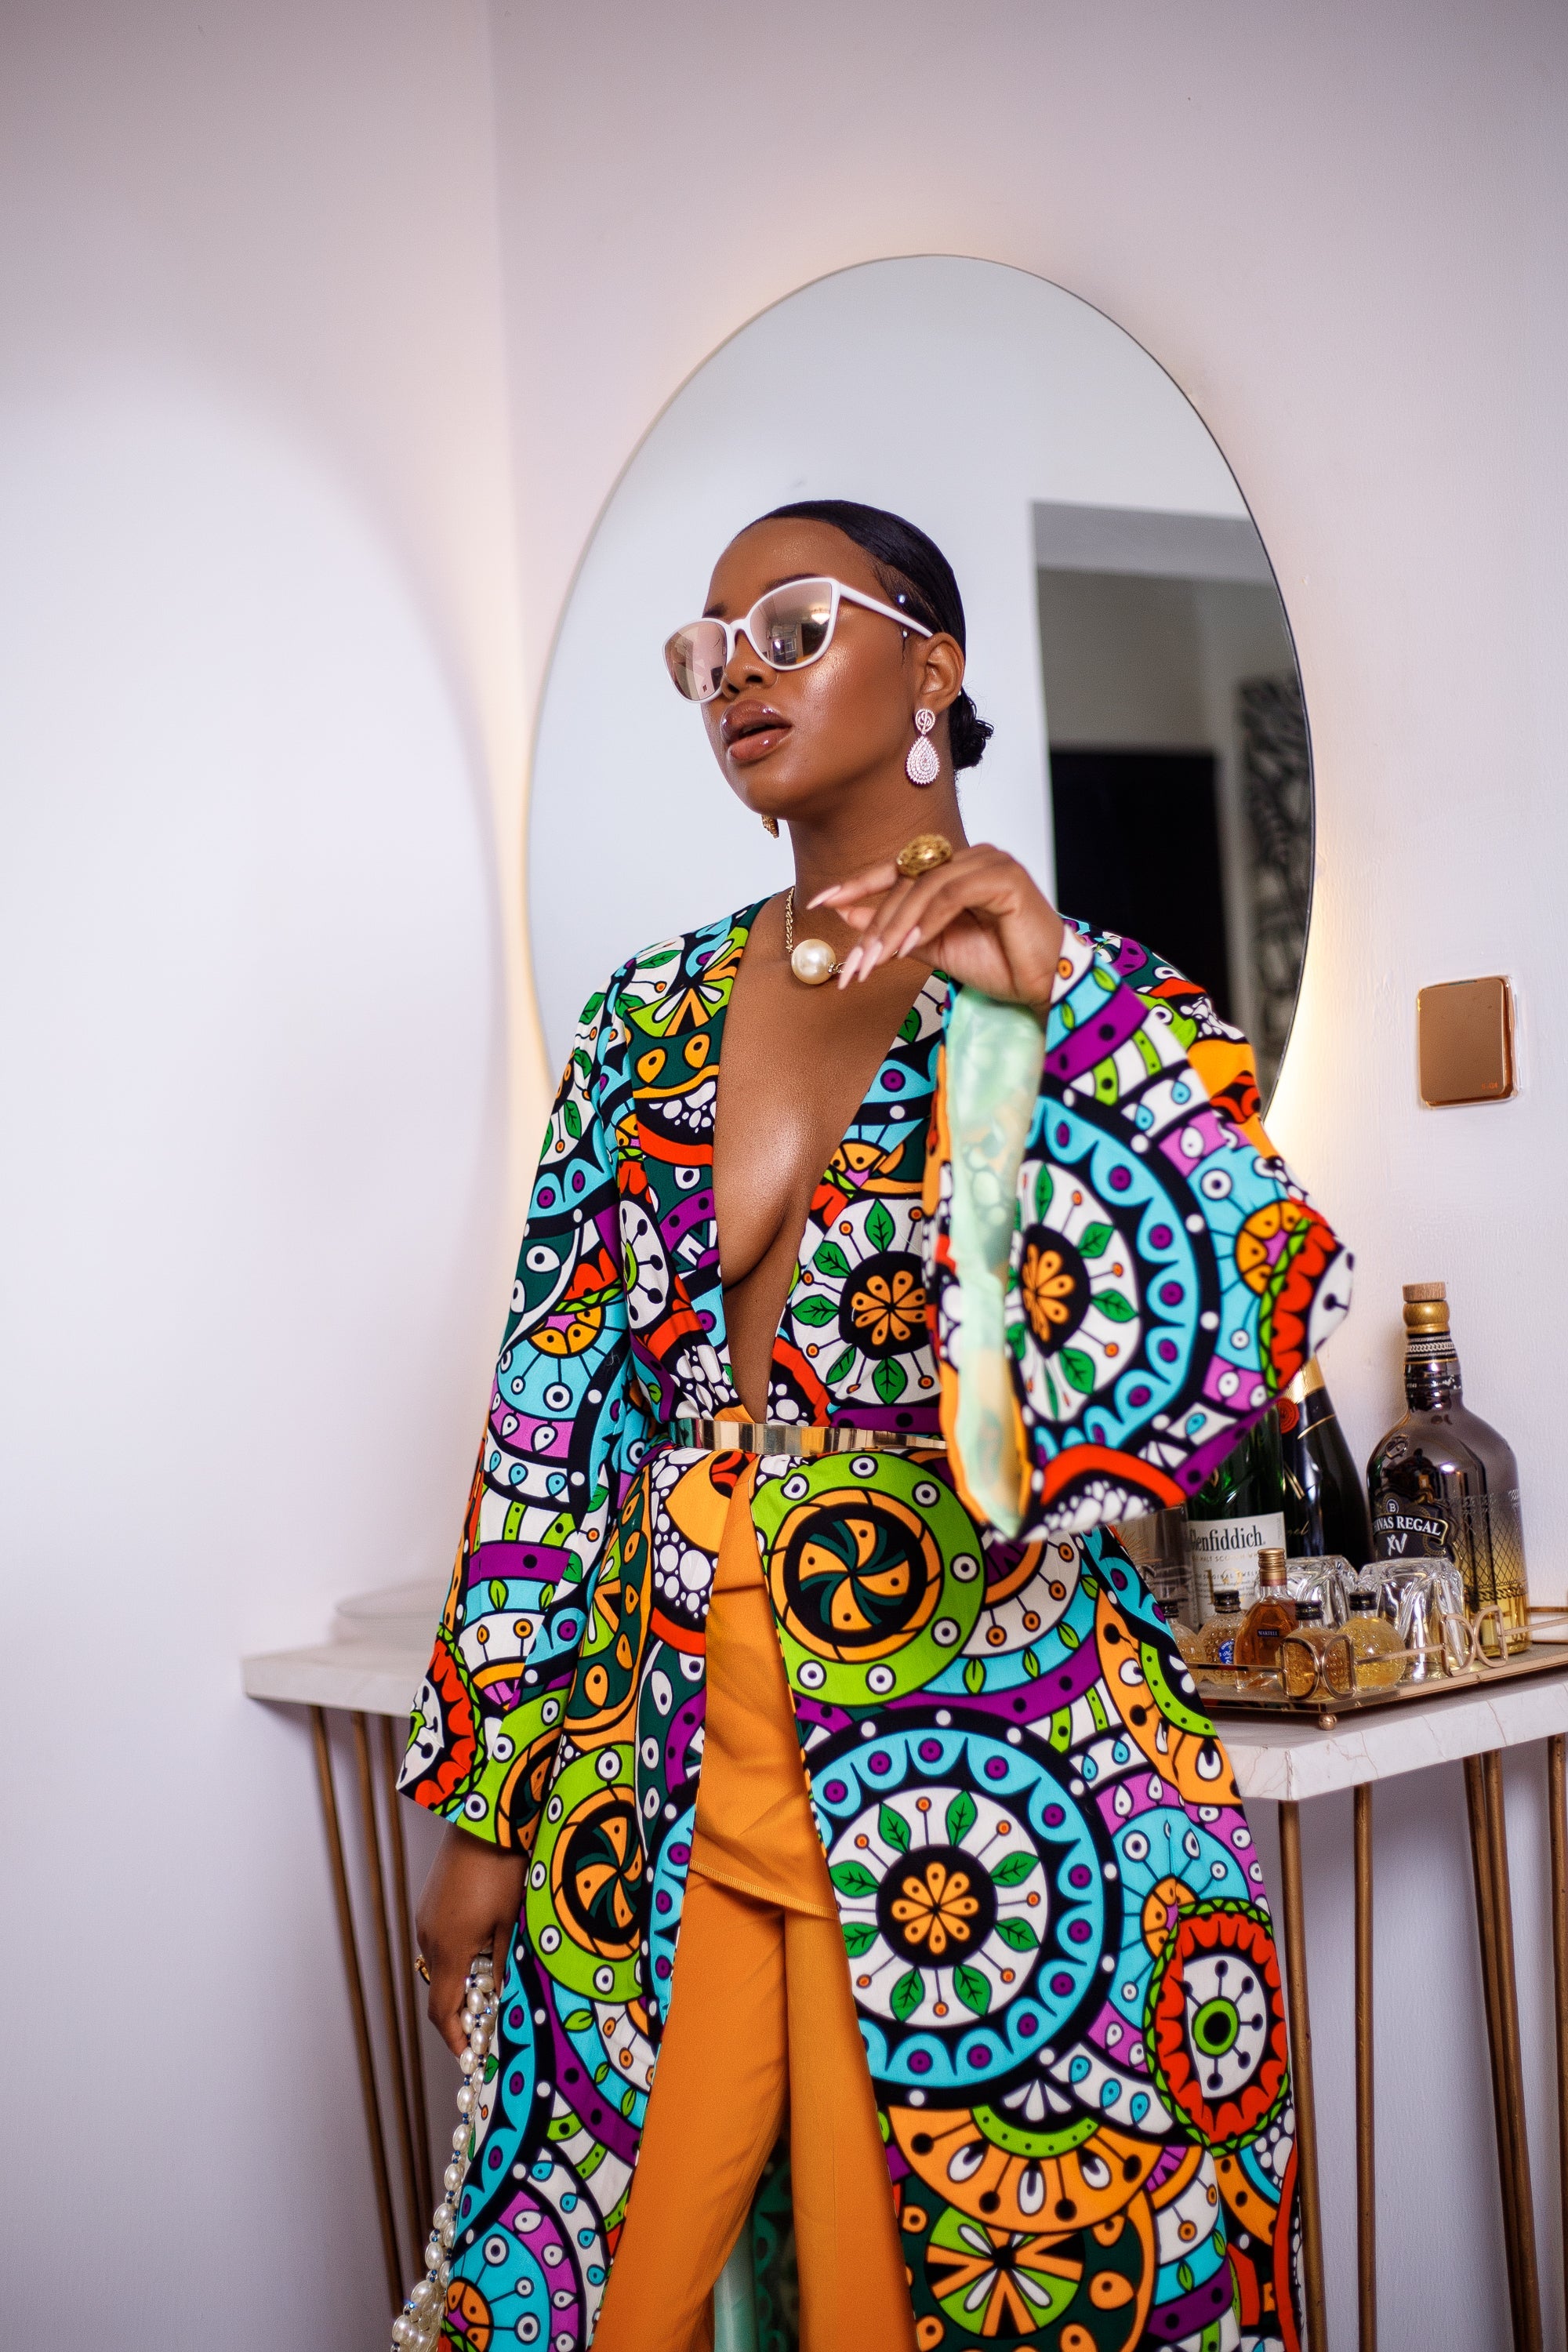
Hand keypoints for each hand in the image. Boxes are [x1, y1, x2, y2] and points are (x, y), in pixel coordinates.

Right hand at [415, 1824, 526, 2057]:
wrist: (484, 1817)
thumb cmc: (504, 1867)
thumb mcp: (512, 1921)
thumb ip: (503, 1966)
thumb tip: (502, 2001)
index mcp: (449, 1948)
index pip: (442, 2011)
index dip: (456, 2039)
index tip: (471, 2058)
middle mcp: (429, 1936)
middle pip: (440, 1990)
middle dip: (463, 2011)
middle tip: (491, 2023)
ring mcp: (426, 1916)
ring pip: (441, 1964)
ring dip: (462, 1980)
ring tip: (494, 1983)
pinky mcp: (430, 1901)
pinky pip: (440, 1940)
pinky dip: (457, 1955)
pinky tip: (484, 1945)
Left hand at [810, 843, 1065, 1015]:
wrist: (1042, 987)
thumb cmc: (998, 965)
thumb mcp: (931, 947)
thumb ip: (893, 929)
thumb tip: (846, 914)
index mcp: (954, 868)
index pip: (898, 869)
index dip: (857, 884)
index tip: (821, 902)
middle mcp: (971, 857)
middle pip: (907, 878)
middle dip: (874, 921)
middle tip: (853, 962)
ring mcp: (989, 862)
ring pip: (925, 886)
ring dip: (894, 926)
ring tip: (876, 961)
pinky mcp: (1005, 876)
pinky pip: (952, 894)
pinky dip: (925, 920)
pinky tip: (908, 947)